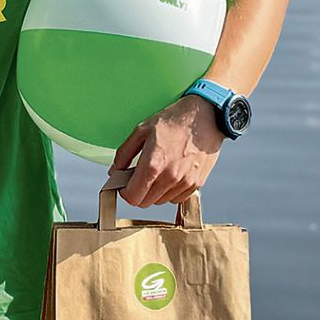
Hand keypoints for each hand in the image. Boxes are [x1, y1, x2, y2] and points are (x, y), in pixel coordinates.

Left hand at [109, 94, 223, 207]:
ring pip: (160, 201)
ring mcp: (185, 183)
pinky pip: (176, 198)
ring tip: (157, 171)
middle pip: (145, 202)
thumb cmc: (173, 121)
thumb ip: (124, 154)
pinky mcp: (197, 184)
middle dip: (137, 191)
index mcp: (153, 164)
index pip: (132, 196)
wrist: (206, 117)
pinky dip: (169, 191)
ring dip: (153, 192)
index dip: (124, 191)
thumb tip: (114, 172)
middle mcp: (170, 178)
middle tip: (138, 175)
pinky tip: (170, 173)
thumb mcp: (141, 131)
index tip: (124, 183)